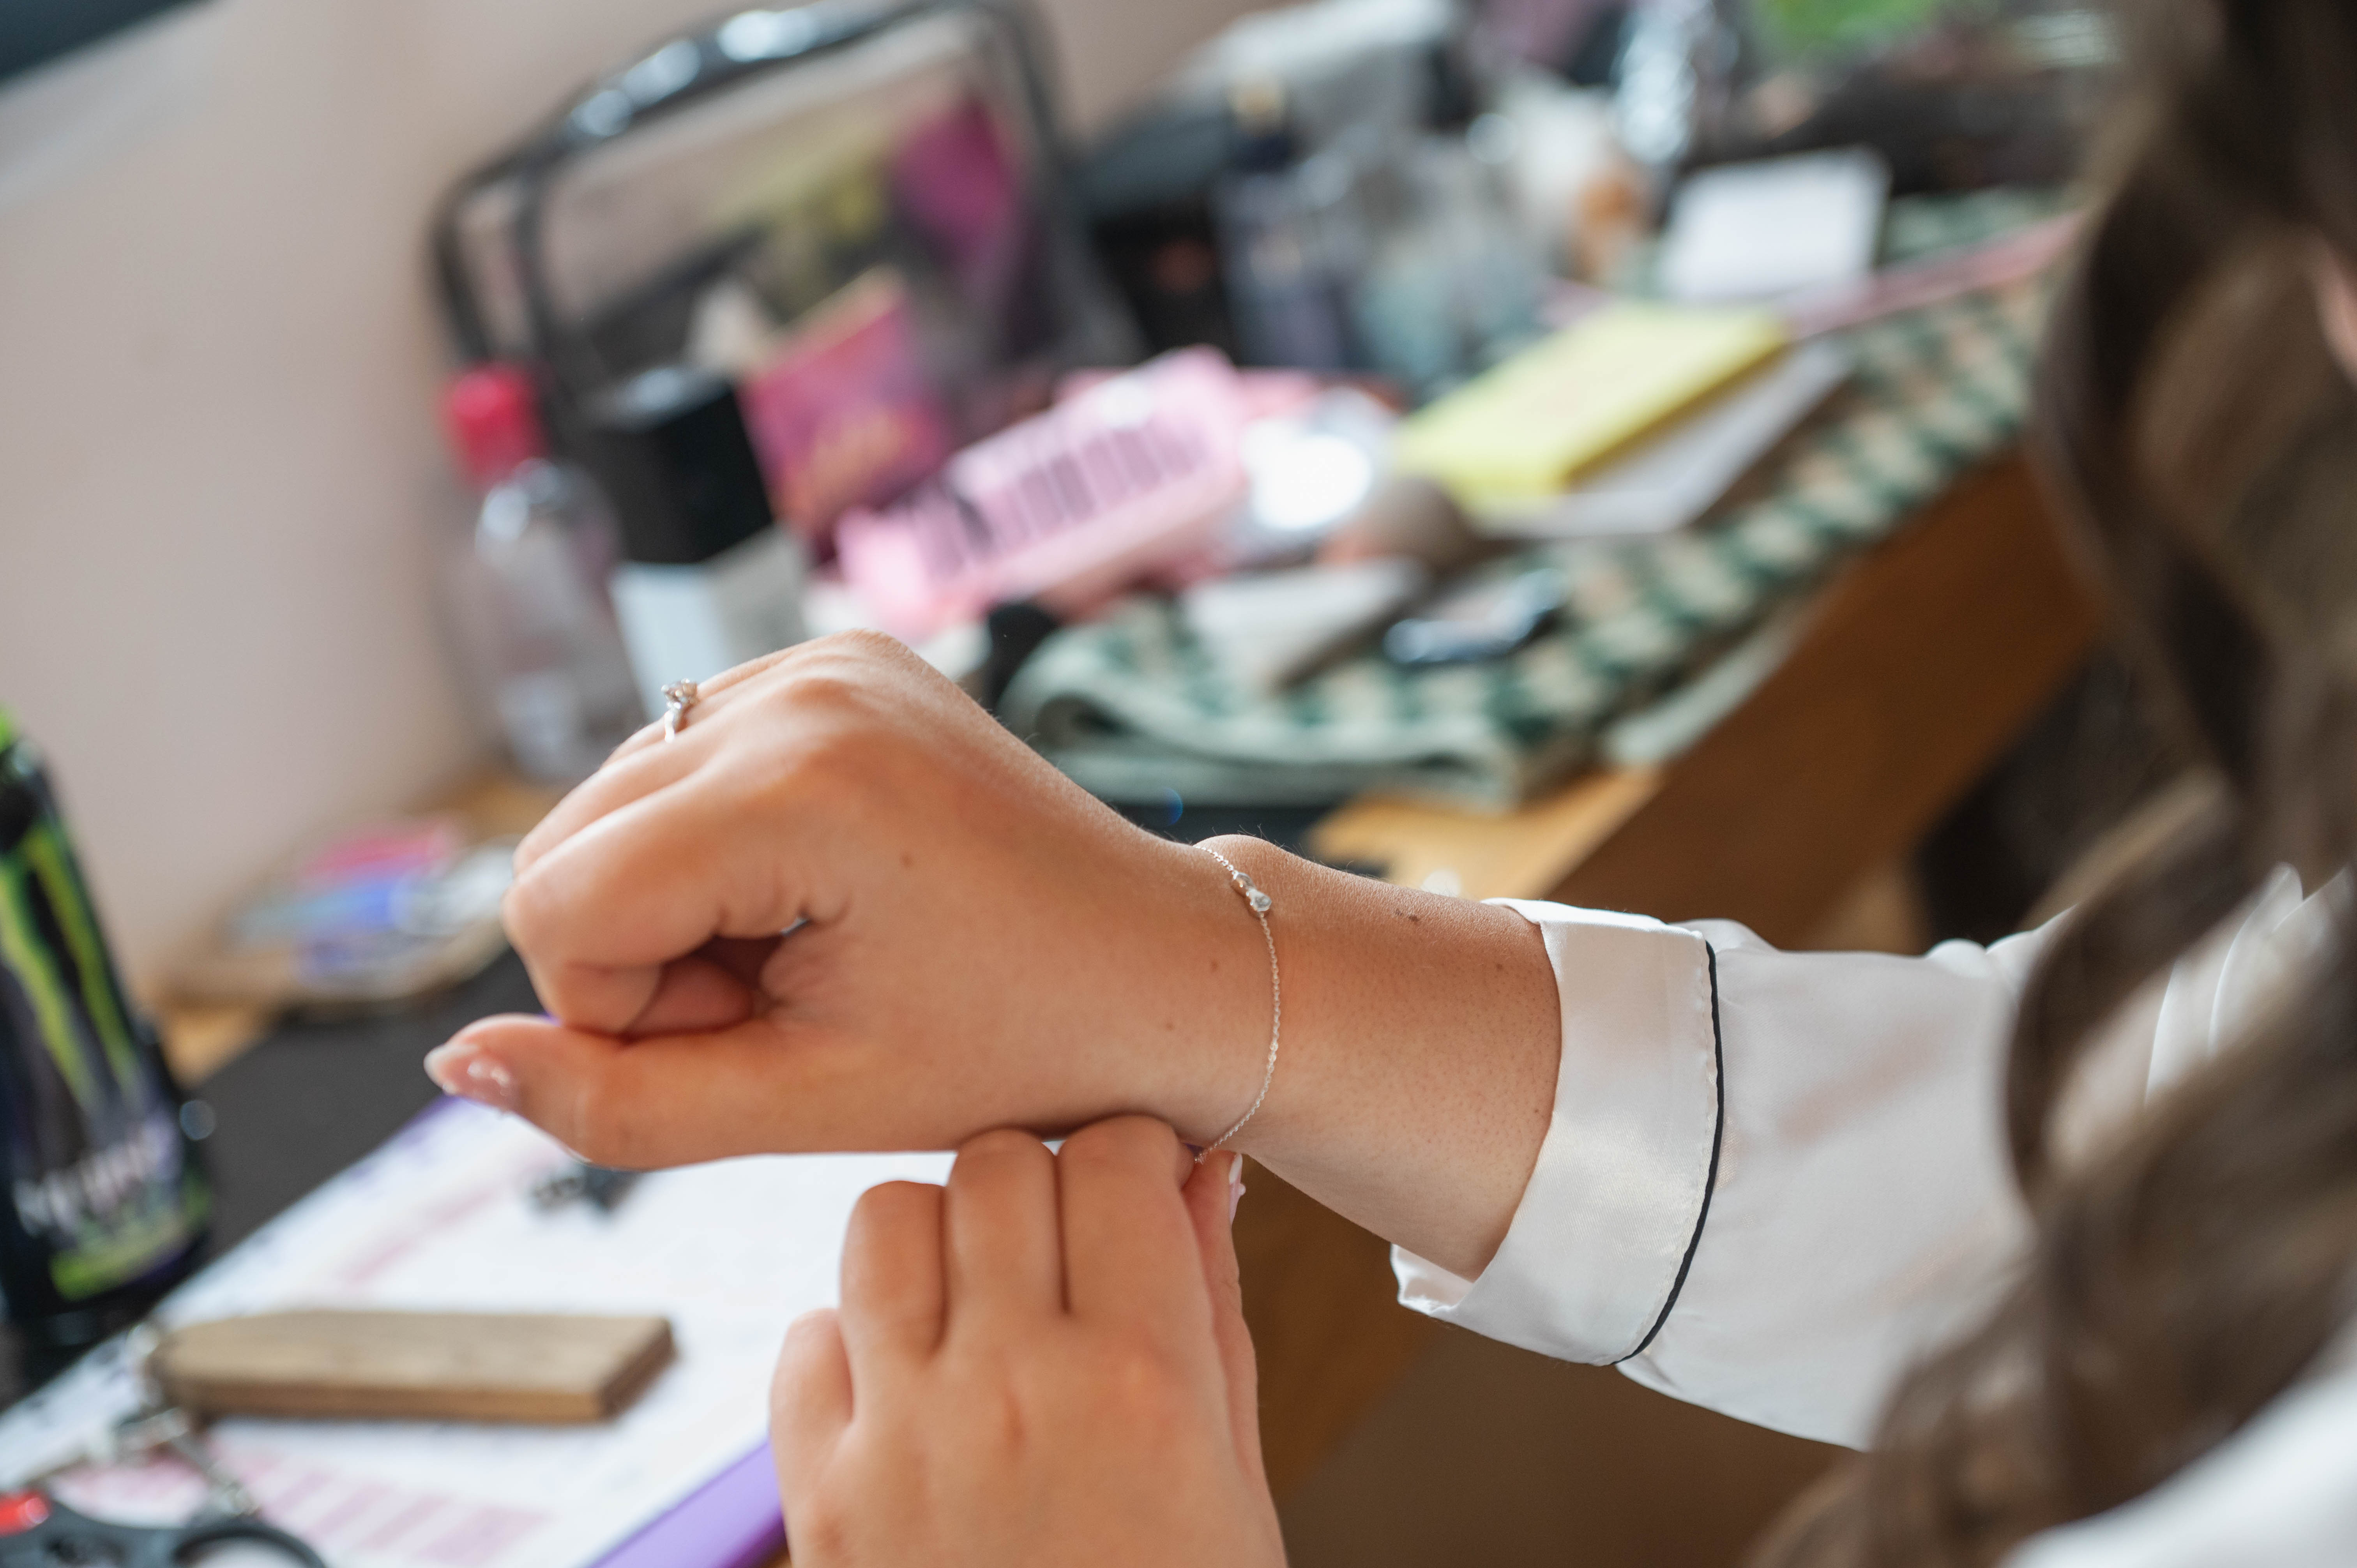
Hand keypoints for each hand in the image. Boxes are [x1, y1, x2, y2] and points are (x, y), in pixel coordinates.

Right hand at [425, 633, 1268, 1166]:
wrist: (1161, 968)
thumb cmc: (1014, 1049)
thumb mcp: (810, 1103)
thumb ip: (616, 1103)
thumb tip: (454, 1063)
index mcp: (798, 783)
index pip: (555, 910)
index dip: (627, 1014)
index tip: (756, 1036)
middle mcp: (797, 686)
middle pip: (569, 848)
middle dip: (645, 958)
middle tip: (787, 1001)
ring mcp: (820, 658)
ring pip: (613, 807)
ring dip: (679, 906)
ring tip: (812, 950)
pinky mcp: (837, 660)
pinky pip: (684, 765)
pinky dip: (720, 847)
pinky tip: (821, 893)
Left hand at [773, 1117, 1282, 1567]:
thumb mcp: (1234, 1476)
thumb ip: (1210, 1307)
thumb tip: (1200, 1172)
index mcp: (1141, 1383)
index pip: (1114, 1158)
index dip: (1131, 1155)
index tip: (1137, 1187)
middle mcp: (1012, 1391)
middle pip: (996, 1164)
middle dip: (1037, 1181)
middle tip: (1063, 1243)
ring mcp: (902, 1443)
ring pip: (886, 1219)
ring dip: (936, 1238)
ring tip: (977, 1301)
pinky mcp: (822, 1499)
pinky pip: (806, 1338)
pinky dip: (851, 1342)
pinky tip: (912, 1389)